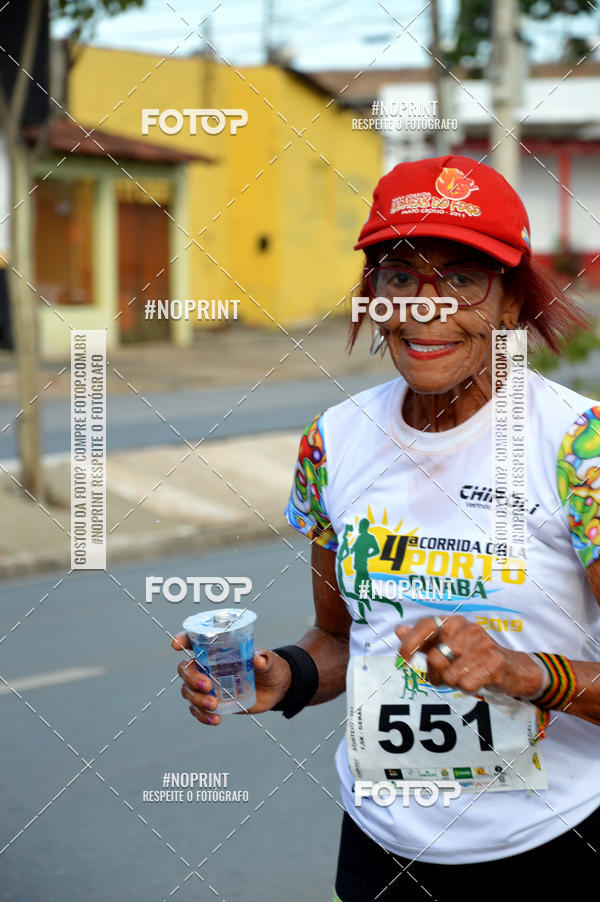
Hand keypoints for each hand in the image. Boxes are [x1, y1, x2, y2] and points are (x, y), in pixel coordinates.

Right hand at [172, 633, 292, 725]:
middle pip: (185, 669)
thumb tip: (258, 660)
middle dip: (191, 678)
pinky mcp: (212, 702)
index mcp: (218, 649)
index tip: (176, 646)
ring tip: (214, 706)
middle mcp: (208, 665)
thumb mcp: (271, 661)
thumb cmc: (270, 667)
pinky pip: (197, 710)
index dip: (182, 639)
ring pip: (188, 691)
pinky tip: (215, 720)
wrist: (275, 689)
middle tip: (208, 686)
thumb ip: (265, 659)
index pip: (195, 640)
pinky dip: (201, 716)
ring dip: (196, 699)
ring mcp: (208, 685)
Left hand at [394, 615, 543, 698]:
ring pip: (450, 676)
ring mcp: (482, 645)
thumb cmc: (474, 656)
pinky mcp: (495, 663)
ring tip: (465, 676)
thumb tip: (398, 630)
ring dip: (454, 683)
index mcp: (454, 621)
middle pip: (435, 659)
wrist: (513, 668)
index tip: (402, 661)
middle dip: (435, 675)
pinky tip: (477, 681)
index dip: (410, 644)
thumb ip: (424, 639)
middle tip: (445, 677)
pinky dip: (468, 689)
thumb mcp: (449, 644)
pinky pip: (466, 685)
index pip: (425, 626)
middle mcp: (467, 629)